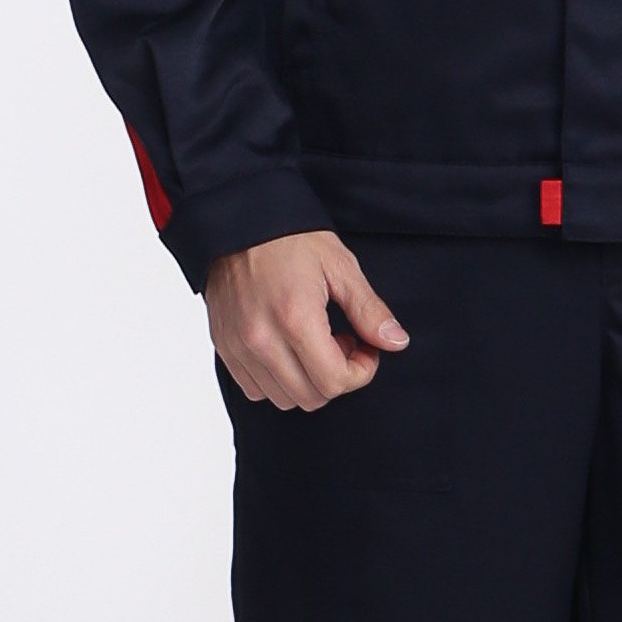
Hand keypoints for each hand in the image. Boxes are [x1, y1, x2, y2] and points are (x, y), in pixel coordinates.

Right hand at [204, 231, 408, 410]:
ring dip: (307, 381)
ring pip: (284, 399)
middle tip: (341, 342)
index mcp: (295, 318)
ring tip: (313, 344)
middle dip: (336, 377)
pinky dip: (278, 380)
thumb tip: (396, 342)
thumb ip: (369, 310)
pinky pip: (255, 389)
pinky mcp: (225, 347)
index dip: (361, 372)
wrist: (238, 222)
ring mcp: (239, 347)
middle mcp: (262, 339)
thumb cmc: (289, 239)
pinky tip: (288, 349)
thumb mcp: (340, 266)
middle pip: (312, 397)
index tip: (364, 348)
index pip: (335, 382)